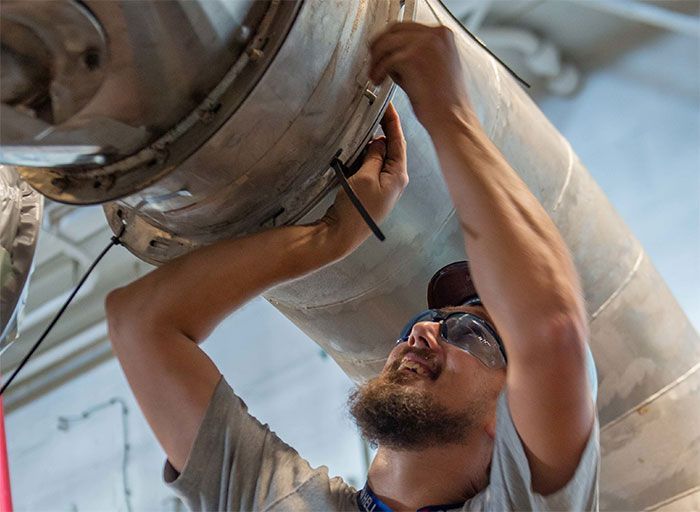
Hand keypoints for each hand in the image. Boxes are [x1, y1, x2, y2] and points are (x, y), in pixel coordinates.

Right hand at [319, 103, 407, 253]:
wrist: (342, 234)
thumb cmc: (355, 207)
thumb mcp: (365, 176)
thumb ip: (374, 156)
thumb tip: (379, 142)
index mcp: (398, 176)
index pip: (398, 141)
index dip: (392, 121)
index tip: (387, 104)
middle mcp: (395, 181)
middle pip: (391, 148)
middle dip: (384, 130)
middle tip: (373, 110)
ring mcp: (384, 187)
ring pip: (380, 157)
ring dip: (372, 143)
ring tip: (364, 126)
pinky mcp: (372, 191)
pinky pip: (372, 167)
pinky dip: (366, 156)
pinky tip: (358, 148)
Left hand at [370, 23, 473, 130]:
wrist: (452, 118)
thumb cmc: (444, 101)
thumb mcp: (433, 67)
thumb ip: (414, 54)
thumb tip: (390, 52)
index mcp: (442, 34)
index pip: (406, 27)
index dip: (389, 39)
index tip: (381, 52)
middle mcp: (435, 34)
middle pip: (394, 30)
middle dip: (379, 46)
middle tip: (373, 63)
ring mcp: (425, 44)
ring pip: (386, 43)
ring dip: (376, 60)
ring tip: (375, 76)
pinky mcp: (413, 58)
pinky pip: (385, 60)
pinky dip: (378, 72)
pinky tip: (378, 81)